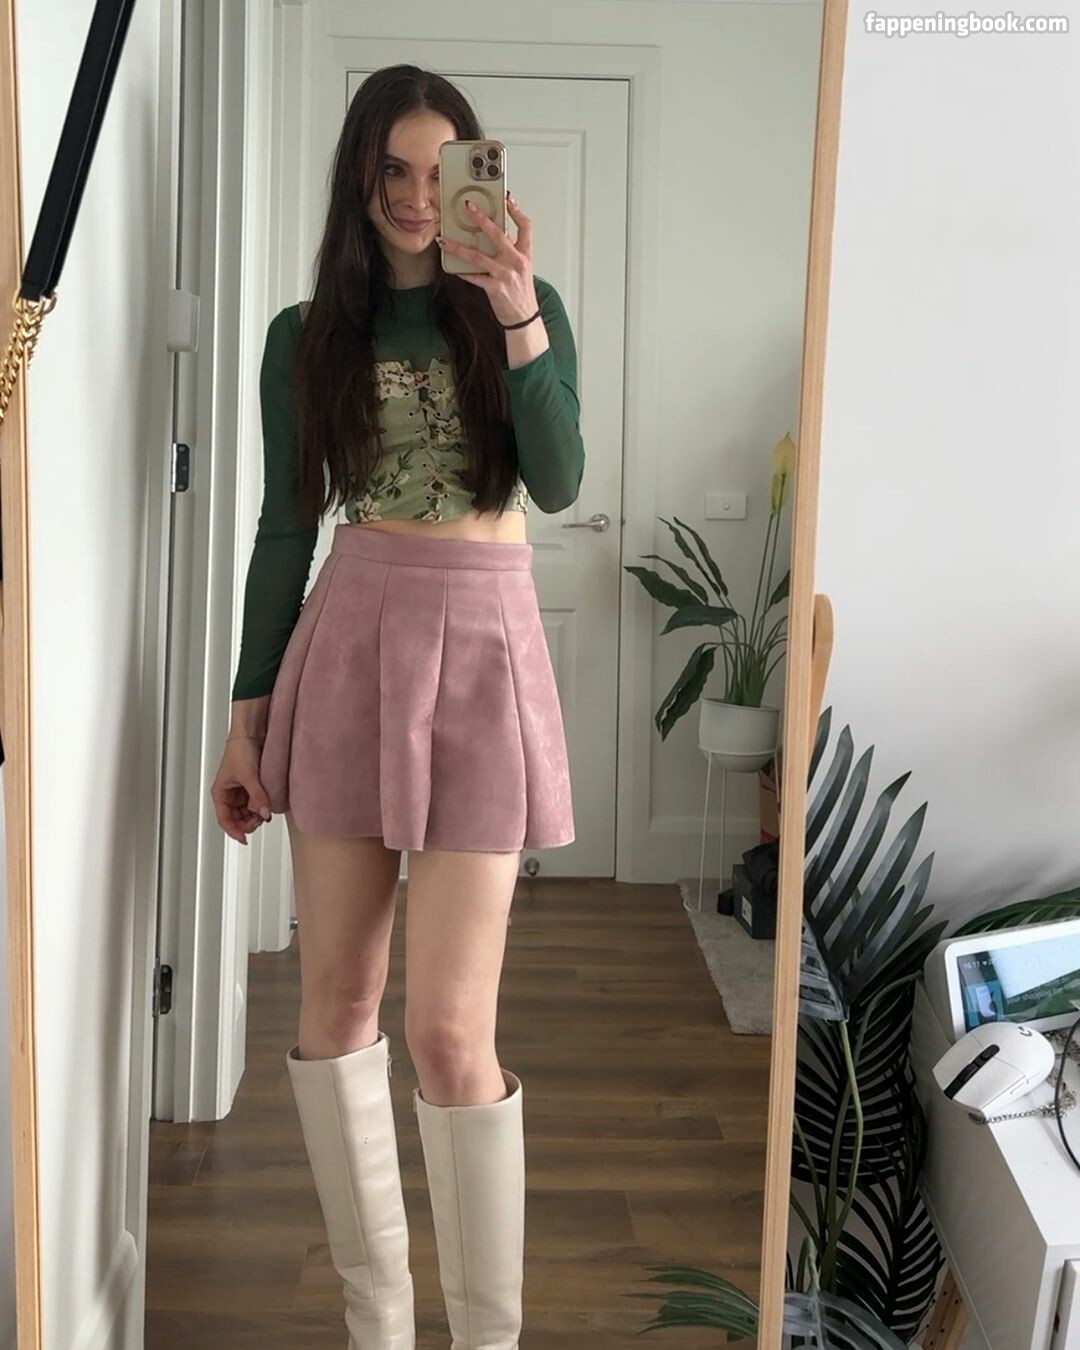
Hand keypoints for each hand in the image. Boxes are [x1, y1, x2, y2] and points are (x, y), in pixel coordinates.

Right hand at [210, 738, 272, 844]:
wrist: (252, 733)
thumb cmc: (240, 749)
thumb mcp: (249, 776)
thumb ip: (258, 797)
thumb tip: (264, 814)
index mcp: (220, 792)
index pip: (224, 819)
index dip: (234, 831)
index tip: (244, 839)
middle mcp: (230, 794)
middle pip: (237, 819)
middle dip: (247, 822)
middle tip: (260, 821)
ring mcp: (242, 791)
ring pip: (247, 813)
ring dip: (255, 815)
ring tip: (264, 811)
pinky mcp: (253, 787)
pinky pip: (255, 803)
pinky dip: (260, 806)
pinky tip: (266, 805)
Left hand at [437, 191, 537, 326]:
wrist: (524, 317)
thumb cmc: (521, 292)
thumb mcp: (522, 268)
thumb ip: (511, 251)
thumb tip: (497, 235)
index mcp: (525, 254)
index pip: (525, 226)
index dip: (516, 210)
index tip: (507, 198)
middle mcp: (516, 261)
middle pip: (498, 234)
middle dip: (482, 218)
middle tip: (468, 206)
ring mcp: (505, 274)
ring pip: (478, 256)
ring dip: (458, 248)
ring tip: (444, 241)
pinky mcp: (495, 288)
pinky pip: (474, 277)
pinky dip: (462, 271)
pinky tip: (451, 267)